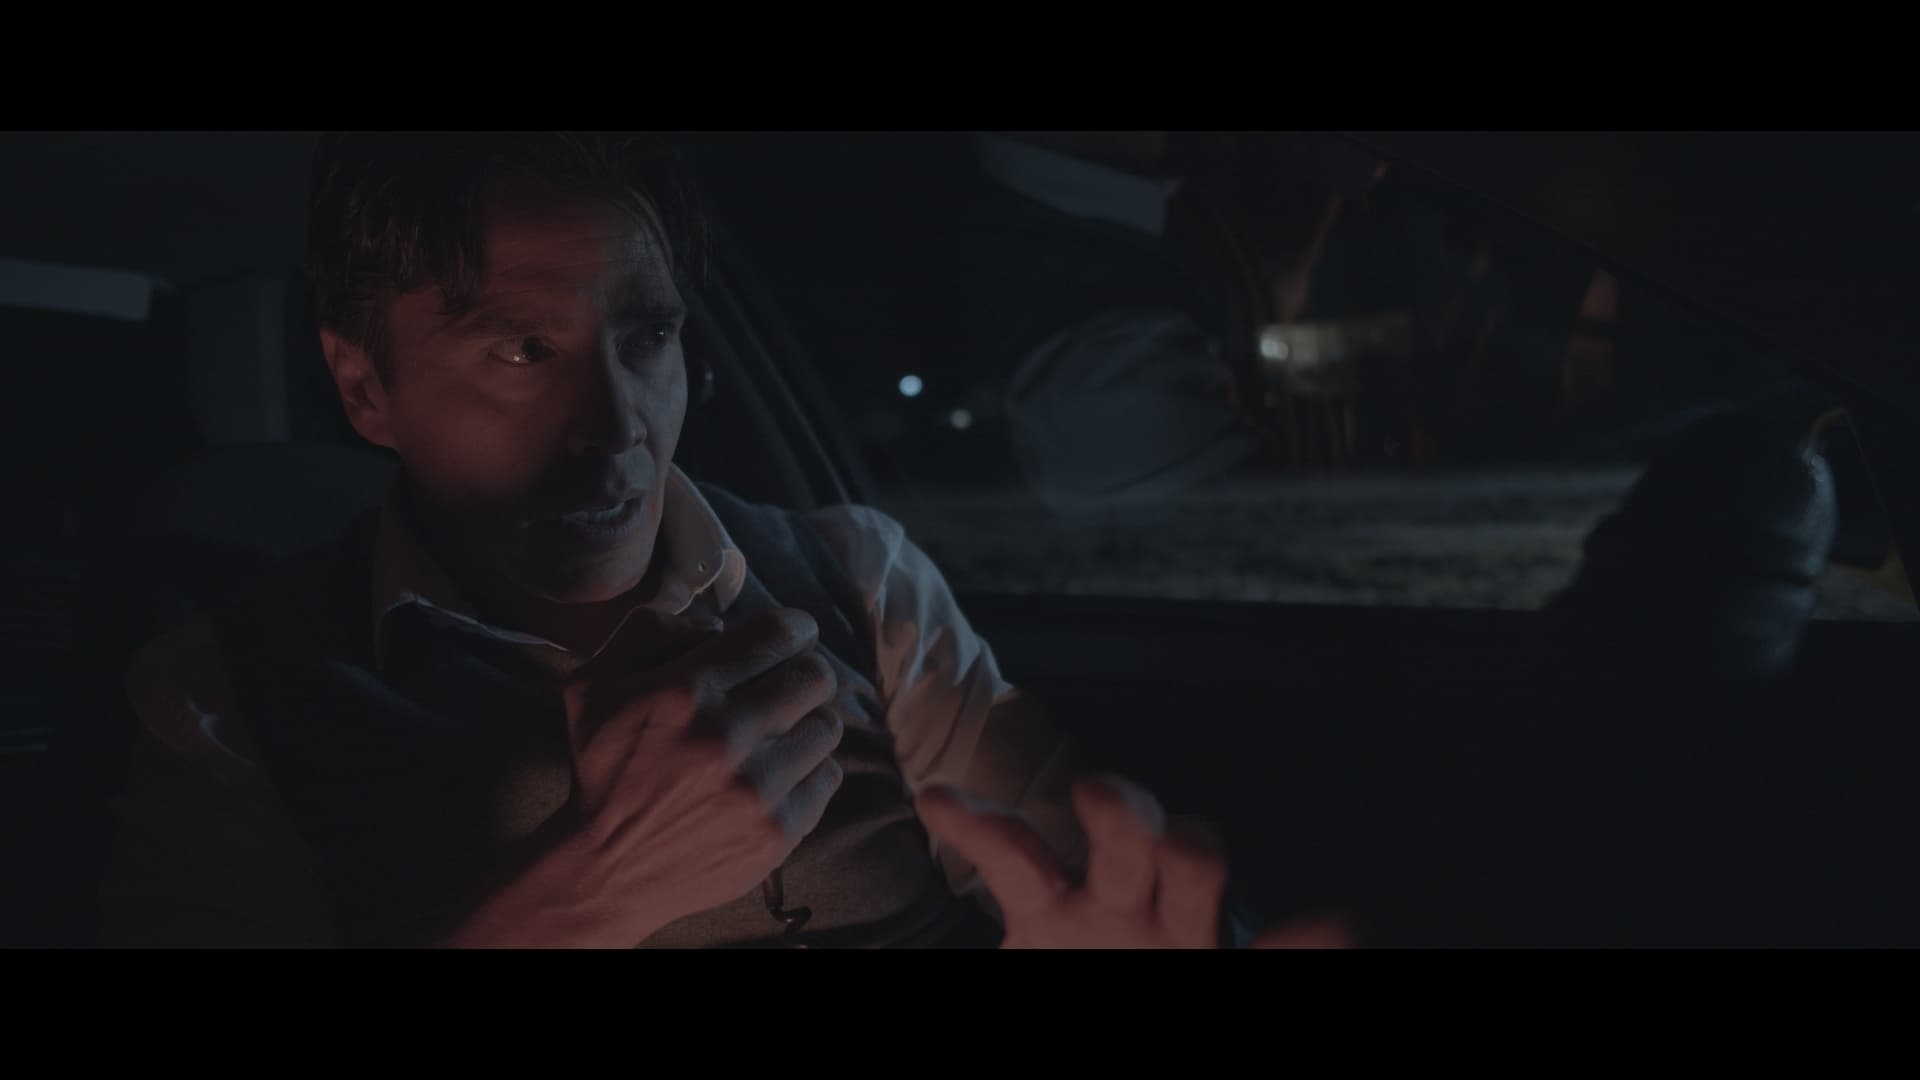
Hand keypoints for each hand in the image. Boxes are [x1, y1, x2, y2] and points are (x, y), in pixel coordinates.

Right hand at [440, 607, 845, 945]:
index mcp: (685, 691)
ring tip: (776, 736)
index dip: (793, 628)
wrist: (605, 869)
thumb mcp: (593, 683)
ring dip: (806, 724)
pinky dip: (808, 772)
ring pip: (828, 726)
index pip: (778, 634)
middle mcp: (726, 736)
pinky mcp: (778, 831)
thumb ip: (651, 630)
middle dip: (802, 673)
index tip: (790, 636)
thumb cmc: (602, 767)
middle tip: (783, 687)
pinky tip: (775, 777)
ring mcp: (757, 788)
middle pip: (815, 676)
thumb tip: (719, 624)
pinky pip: (828, 777)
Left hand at [917, 775, 1352, 948]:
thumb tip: (934, 830)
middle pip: (1124, 836)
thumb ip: (1003, 872)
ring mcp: (1175, 928)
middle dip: (1116, 811)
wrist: (1114, 979)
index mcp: (1057, 907)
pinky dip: (1308, 938)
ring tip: (1189, 844)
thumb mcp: (1037, 931)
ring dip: (1190, 844)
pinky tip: (1338, 922)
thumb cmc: (1078, 960)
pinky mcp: (1222, 960)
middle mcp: (1123, 905)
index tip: (937, 802)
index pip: (1012, 851)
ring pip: (1191, 864)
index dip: (977, 827)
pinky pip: (1277, 952)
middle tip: (1098, 796)